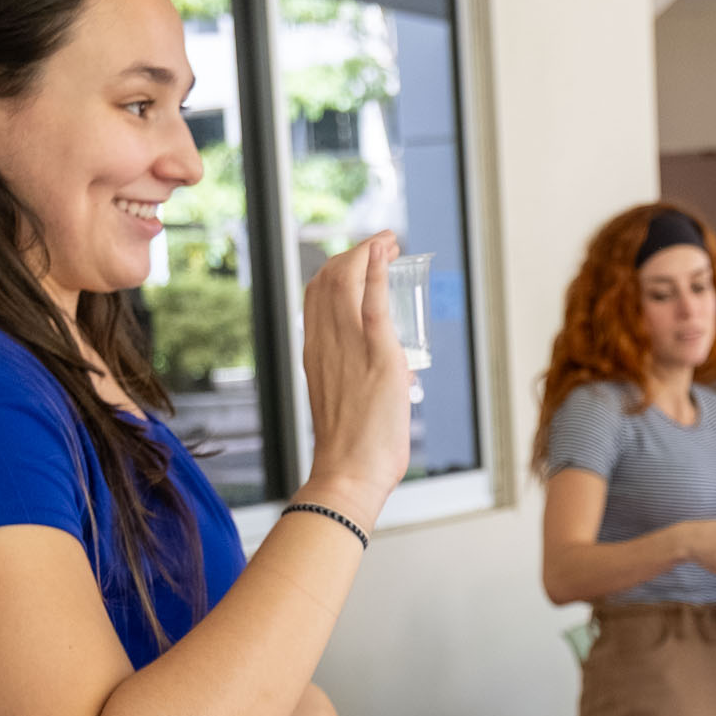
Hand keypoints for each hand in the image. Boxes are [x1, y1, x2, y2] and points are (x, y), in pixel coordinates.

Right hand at [296, 232, 414, 521]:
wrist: (348, 473)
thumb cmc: (351, 450)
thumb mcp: (348, 402)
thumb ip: (365, 381)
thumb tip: (401, 374)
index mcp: (315, 352)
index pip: (317, 295)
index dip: (338, 268)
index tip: (360, 259)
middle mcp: (325, 342)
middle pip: (329, 278)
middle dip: (355, 251)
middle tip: (382, 244)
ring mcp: (349, 346)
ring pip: (348, 280)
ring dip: (370, 252)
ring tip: (389, 241)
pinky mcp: (377, 355)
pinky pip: (372, 302)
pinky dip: (377, 270)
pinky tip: (385, 252)